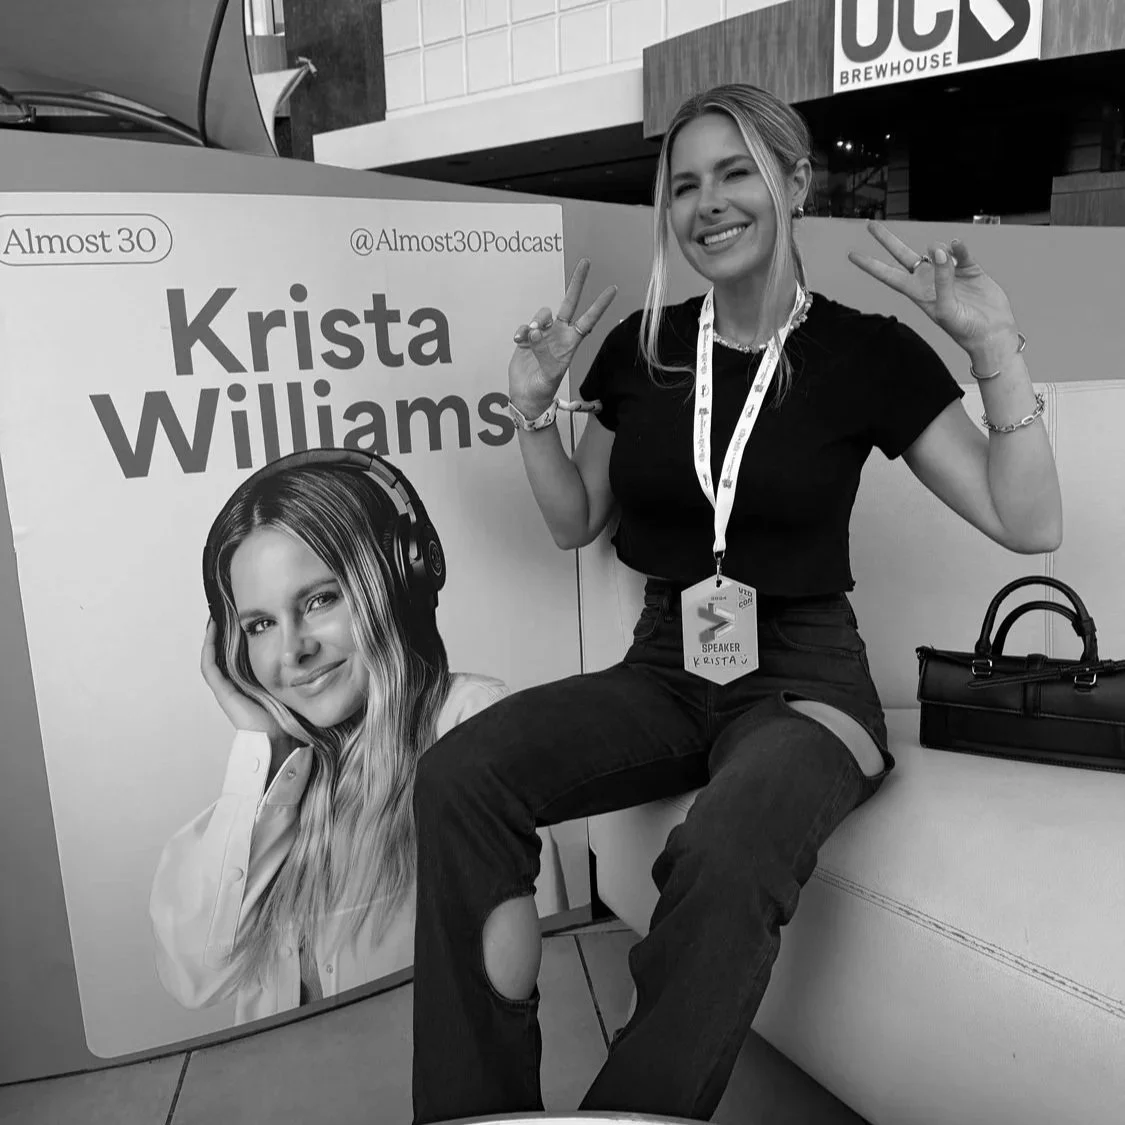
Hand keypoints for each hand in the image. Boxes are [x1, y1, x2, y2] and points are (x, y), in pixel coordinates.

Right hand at [201, 618, 281, 737]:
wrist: (276, 738)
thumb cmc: (283, 715)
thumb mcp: (285, 684)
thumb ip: (287, 670)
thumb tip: (303, 648)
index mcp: (248, 683)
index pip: (236, 656)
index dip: (234, 638)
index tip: (240, 619)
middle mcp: (234, 685)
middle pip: (224, 654)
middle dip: (223, 635)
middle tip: (224, 613)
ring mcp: (226, 688)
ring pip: (213, 656)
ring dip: (213, 637)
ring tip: (216, 617)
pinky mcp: (222, 691)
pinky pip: (210, 665)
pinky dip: (209, 646)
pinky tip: (213, 629)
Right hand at [508, 258, 616, 416]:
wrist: (526, 396)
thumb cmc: (543, 389)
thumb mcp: (549, 373)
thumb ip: (543, 351)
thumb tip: (535, 332)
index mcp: (571, 343)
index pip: (589, 320)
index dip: (600, 305)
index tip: (613, 289)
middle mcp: (559, 335)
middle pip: (569, 303)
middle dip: (578, 283)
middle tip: (587, 262)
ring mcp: (543, 335)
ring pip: (542, 314)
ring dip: (536, 321)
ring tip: (530, 336)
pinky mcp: (527, 338)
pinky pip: (525, 327)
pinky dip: (522, 331)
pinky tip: (519, 342)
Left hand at [848, 221, 1020, 368]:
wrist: (992, 333)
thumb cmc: (964, 328)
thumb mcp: (946, 308)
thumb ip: (941, 278)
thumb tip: (937, 250)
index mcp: (917, 292)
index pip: (888, 276)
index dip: (870, 265)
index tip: (851, 255)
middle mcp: (929, 280)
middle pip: (902, 256)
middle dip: (886, 241)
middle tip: (870, 225)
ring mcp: (948, 272)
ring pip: (935, 250)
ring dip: (937, 248)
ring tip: (943, 254)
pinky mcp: (969, 268)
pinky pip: (960, 252)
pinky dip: (958, 247)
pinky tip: (957, 245)